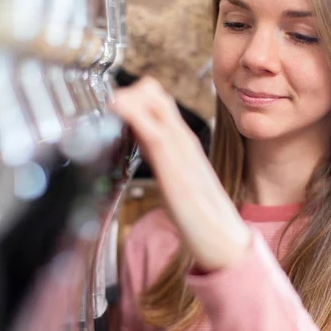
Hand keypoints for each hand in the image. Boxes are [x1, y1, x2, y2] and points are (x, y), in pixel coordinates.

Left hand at [112, 77, 251, 272]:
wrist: (223, 238)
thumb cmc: (200, 213)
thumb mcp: (177, 176)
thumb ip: (160, 157)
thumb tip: (139, 143)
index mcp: (183, 141)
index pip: (157, 99)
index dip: (132, 93)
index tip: (112, 104)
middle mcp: (182, 138)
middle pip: (153, 93)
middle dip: (126, 92)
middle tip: (107, 110)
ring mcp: (181, 150)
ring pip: (153, 104)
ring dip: (126, 98)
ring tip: (108, 107)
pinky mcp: (175, 168)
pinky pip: (153, 132)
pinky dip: (133, 115)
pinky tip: (116, 110)